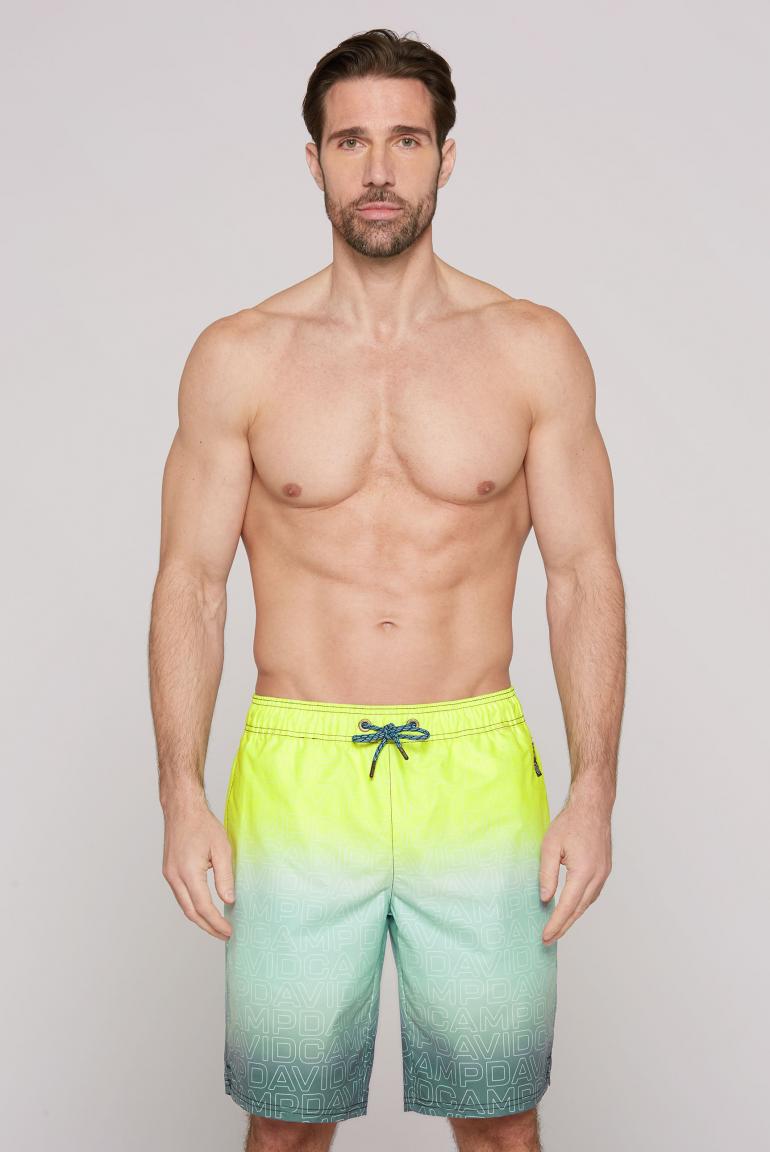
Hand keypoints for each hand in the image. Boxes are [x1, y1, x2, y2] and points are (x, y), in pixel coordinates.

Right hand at [162, 795, 234, 939]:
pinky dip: (193, 905)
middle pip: (190, 912)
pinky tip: (204, 907)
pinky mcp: (169, 871)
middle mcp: (175, 877)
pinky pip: (181, 895)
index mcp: (188, 872)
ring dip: (200, 918)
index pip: (203, 907)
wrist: (182, 809)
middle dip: (208, 927)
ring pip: (184, 905)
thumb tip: (229, 900)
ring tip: (217, 926)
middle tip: (224, 935)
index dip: (216, 922)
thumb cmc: (203, 825)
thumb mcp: (222, 849)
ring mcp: (169, 874)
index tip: (229, 931)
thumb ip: (225, 877)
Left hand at [539, 790, 612, 944]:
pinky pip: (592, 893)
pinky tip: (571, 907)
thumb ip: (547, 874)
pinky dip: (580, 904)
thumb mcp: (550, 846)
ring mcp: (604, 874)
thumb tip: (545, 899)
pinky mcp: (604, 870)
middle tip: (548, 939)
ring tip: (558, 927)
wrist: (592, 807)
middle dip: (563, 926)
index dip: (555, 923)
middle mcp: (597, 876)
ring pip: (587, 903)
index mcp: (584, 872)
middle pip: (578, 909)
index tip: (545, 936)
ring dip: (572, 917)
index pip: (567, 906)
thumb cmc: (570, 823)